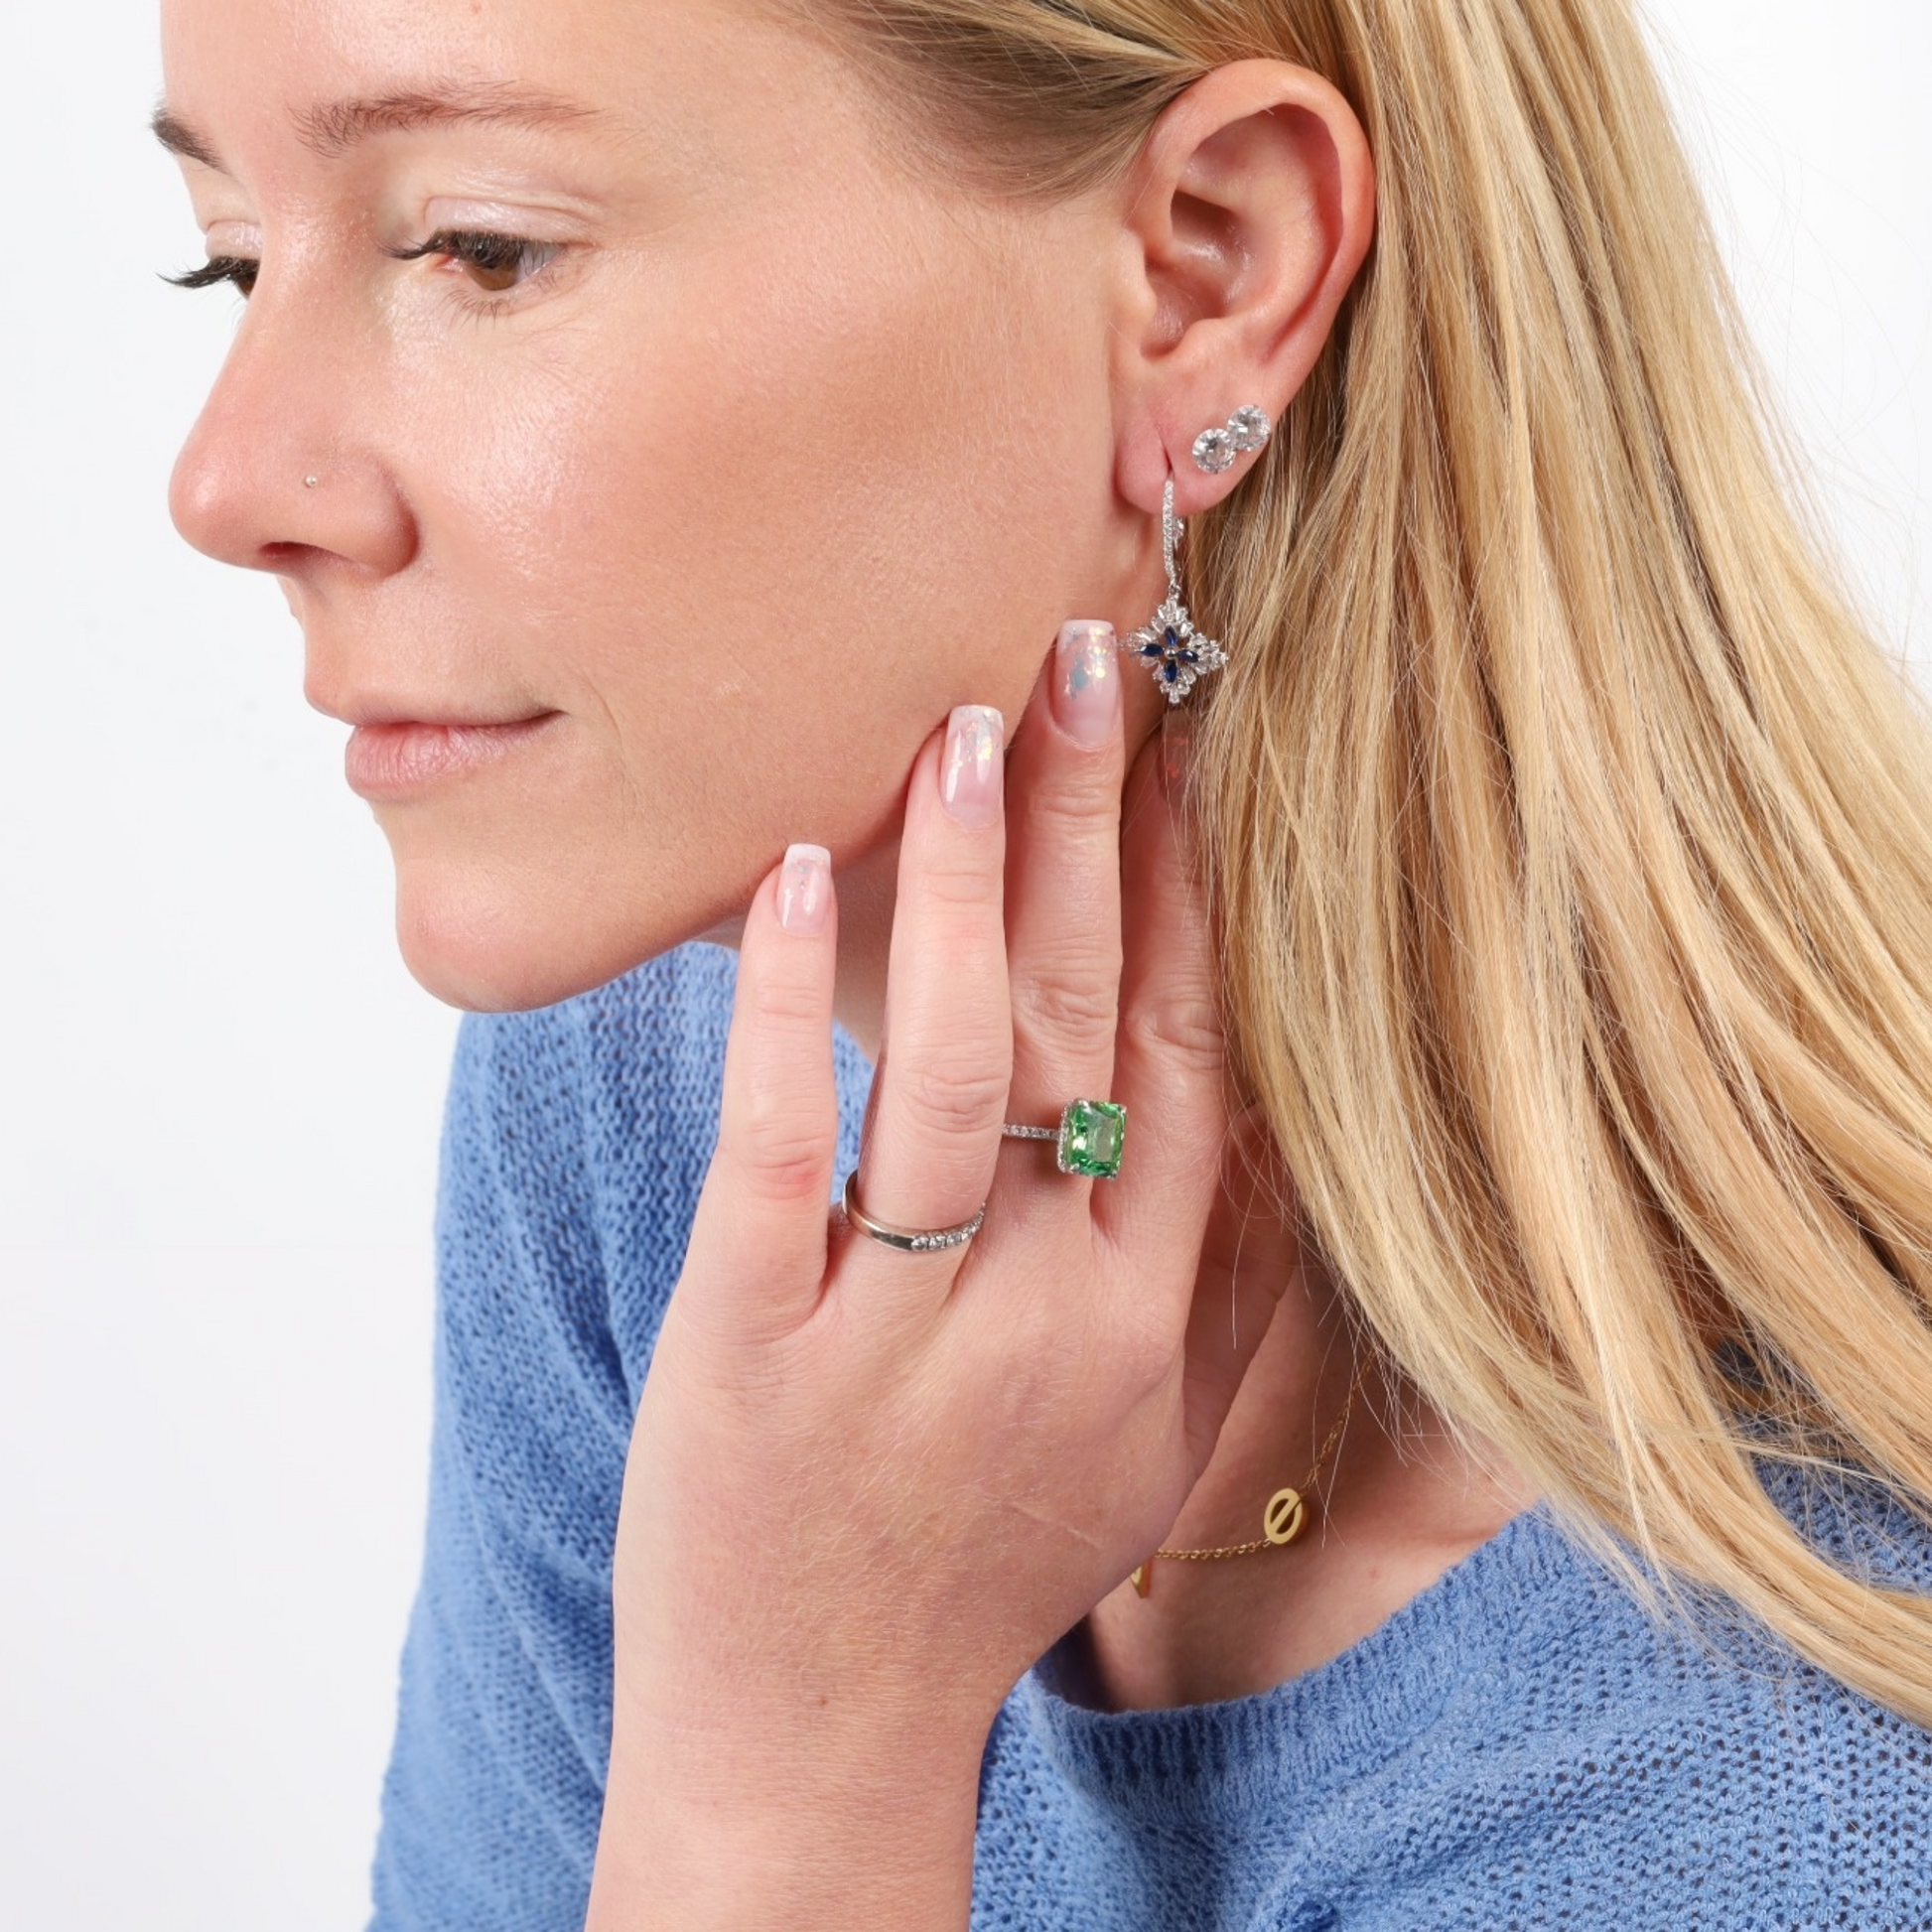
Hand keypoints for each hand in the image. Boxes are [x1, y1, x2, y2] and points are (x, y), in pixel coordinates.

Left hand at [604, 621, 1298, 1834]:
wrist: (816, 1734)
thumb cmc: (982, 1566)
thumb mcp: (1149, 1445)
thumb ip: (1226, 1284)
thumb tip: (1279, 1104)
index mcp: (1148, 1326)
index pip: (1192, 1061)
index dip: (1198, 891)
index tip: (1191, 746)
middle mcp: (1046, 1318)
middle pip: (1087, 1030)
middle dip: (1096, 833)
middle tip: (1081, 657)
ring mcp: (892, 1332)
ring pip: (951, 1070)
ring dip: (965, 890)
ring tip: (965, 731)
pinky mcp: (745, 1345)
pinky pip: (778, 1148)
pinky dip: (787, 1004)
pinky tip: (788, 876)